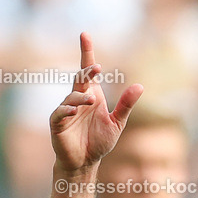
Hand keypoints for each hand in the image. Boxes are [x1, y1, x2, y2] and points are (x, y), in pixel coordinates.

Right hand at [49, 32, 143, 174]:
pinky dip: (66, 110)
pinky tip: (74, 111)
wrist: (85, 163)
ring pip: (71, 96)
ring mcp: (66, 110)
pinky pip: (60, 113)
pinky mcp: (57, 123)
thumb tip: (140, 86)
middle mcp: (78, 99)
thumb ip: (126, 105)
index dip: (87, 53)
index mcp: (92, 95)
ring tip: (91, 101)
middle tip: (96, 67)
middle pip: (79, 78)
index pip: (88, 71)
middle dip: (86, 71)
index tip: (85, 35)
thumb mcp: (117, 123)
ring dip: (80, 97)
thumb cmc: (99, 141)